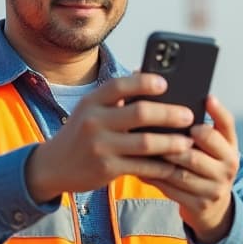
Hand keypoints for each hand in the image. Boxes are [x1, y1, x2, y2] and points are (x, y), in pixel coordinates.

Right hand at [25, 73, 196, 200]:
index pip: (120, 85)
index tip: (166, 84)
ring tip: (188, 141)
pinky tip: (174, 164)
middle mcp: (94, 122)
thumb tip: (148, 74)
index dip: (144, 82)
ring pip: (145, 143)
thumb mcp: (91, 110)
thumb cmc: (81, 133)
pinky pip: (142, 166)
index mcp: (92, 102)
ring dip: (171, 143)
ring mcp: (100, 147)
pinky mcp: (106, 169)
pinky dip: (161, 166)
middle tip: (189, 115)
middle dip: (169, 114)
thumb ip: (115, 96)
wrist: (53, 166)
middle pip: (139, 113)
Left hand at [145, 95, 239, 243]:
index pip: (227, 125)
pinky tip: (139, 167)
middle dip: (173, 143)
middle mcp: (228, 166)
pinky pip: (172, 189)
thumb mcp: (212, 147)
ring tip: (140, 149)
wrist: (213, 206)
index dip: (217, 111)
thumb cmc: (205, 164)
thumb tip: (175, 100)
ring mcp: (215, 188)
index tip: (205, 98)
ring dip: (160, 161)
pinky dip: (155, 177)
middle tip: (153, 132)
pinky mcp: (200, 204)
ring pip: (182, 173)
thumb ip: (203, 125)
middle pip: (198, 152)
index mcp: (230, 146)